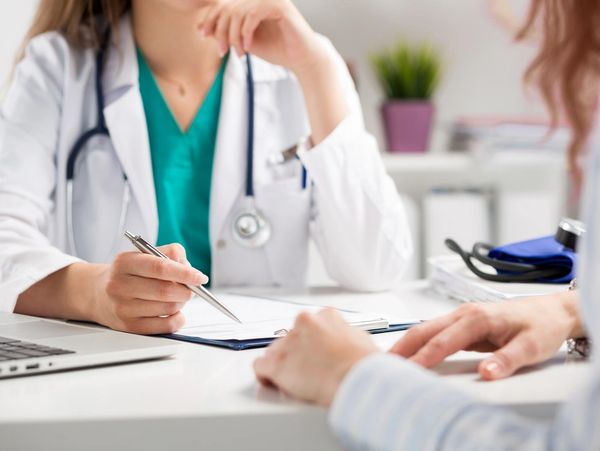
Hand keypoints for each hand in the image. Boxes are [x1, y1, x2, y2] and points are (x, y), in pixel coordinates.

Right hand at [92, 244, 207, 333]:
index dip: (185, 273)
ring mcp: (122, 308)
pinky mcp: (128, 326)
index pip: (160, 267)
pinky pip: (164, 326)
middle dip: (186, 290)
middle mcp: (120, 285)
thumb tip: (189, 267)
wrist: (97, 293)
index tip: (200, 277)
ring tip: (177, 297)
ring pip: (168, 308)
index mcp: (125, 263)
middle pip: (166, 290)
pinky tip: (174, 312)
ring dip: (181, 303)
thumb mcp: (144, 254)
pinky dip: (177, 319)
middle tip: (190, 288)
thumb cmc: (128, 273)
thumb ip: (170, 253)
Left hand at [199, 0, 325, 74]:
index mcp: (252, 2)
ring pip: (238, 11)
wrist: (301, 59)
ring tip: (239, 53)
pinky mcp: (280, 6)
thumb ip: (227, 34)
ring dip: (234, 36)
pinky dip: (246, 32)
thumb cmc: (277, 51)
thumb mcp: (245, 42)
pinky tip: (248, 46)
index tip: (203, 34)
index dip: (210, 18)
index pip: (223, 4)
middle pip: (228, 7)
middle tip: (222, 50)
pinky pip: (253, 14)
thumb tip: (203, 28)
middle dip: (221, 30)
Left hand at [254, 309, 377, 406]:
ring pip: (276, 351)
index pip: (310, 326)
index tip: (316, 354)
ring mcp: (289, 342)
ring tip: (296, 381)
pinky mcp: (277, 363)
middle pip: (292, 338)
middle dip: (298, 353)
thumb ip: (347, 334)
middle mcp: (304, 323)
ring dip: (284, 364)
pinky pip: (261, 366)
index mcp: (326, 316)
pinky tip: (274, 382)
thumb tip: (347, 341)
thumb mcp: (362, 339)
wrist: (356, 379)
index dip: (313, 343)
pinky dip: (266, 375)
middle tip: (309, 370)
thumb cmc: (363, 365)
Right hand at [390, 291, 582, 379]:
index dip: (423, 357)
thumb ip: (506, 360)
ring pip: (426, 329)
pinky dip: (419, 342)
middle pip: (424, 329)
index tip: (407, 370)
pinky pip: (435, 332)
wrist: (551, 311)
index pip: (442, 341)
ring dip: (407, 343)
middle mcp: (464, 314)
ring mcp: (461, 316)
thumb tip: (486, 373)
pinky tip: (411, 353)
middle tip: (383, 363)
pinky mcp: (463, 324)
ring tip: (390, 359)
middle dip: (403, 346)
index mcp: (476, 317)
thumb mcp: (530, 346)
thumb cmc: (541, 325)